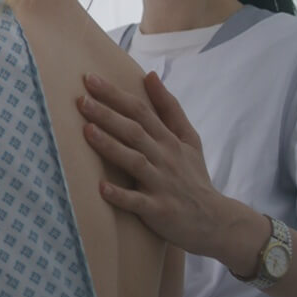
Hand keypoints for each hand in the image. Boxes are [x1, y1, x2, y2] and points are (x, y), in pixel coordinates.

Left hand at [78, 72, 260, 267]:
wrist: (216, 220)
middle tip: (81, 100)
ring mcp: (162, 184)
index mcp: (169, 140)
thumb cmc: (194, 177)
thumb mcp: (189, 139)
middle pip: (135, 131)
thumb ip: (169, 108)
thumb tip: (150, 75)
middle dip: (108, 114)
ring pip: (135, 162)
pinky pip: (138, 202)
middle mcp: (165, 158)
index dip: (116, 95)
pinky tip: (102, 188)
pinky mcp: (160, 210)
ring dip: (111, 146)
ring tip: (87, 131)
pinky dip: (121, 196)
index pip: (140, 111)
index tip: (90, 79)